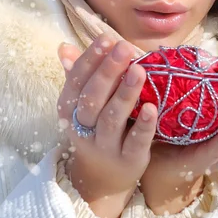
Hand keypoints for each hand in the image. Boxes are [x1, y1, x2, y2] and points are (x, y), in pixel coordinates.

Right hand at [56, 34, 157, 217]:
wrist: (102, 178)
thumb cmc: (96, 128)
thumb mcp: (83, 104)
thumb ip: (78, 75)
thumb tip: (64, 46)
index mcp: (70, 110)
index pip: (76, 81)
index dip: (90, 59)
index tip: (107, 38)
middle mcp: (84, 128)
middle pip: (92, 98)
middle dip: (107, 71)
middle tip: (124, 47)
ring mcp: (105, 146)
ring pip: (111, 119)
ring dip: (125, 94)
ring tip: (138, 70)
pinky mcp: (128, 160)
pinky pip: (135, 142)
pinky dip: (144, 125)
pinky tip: (153, 107)